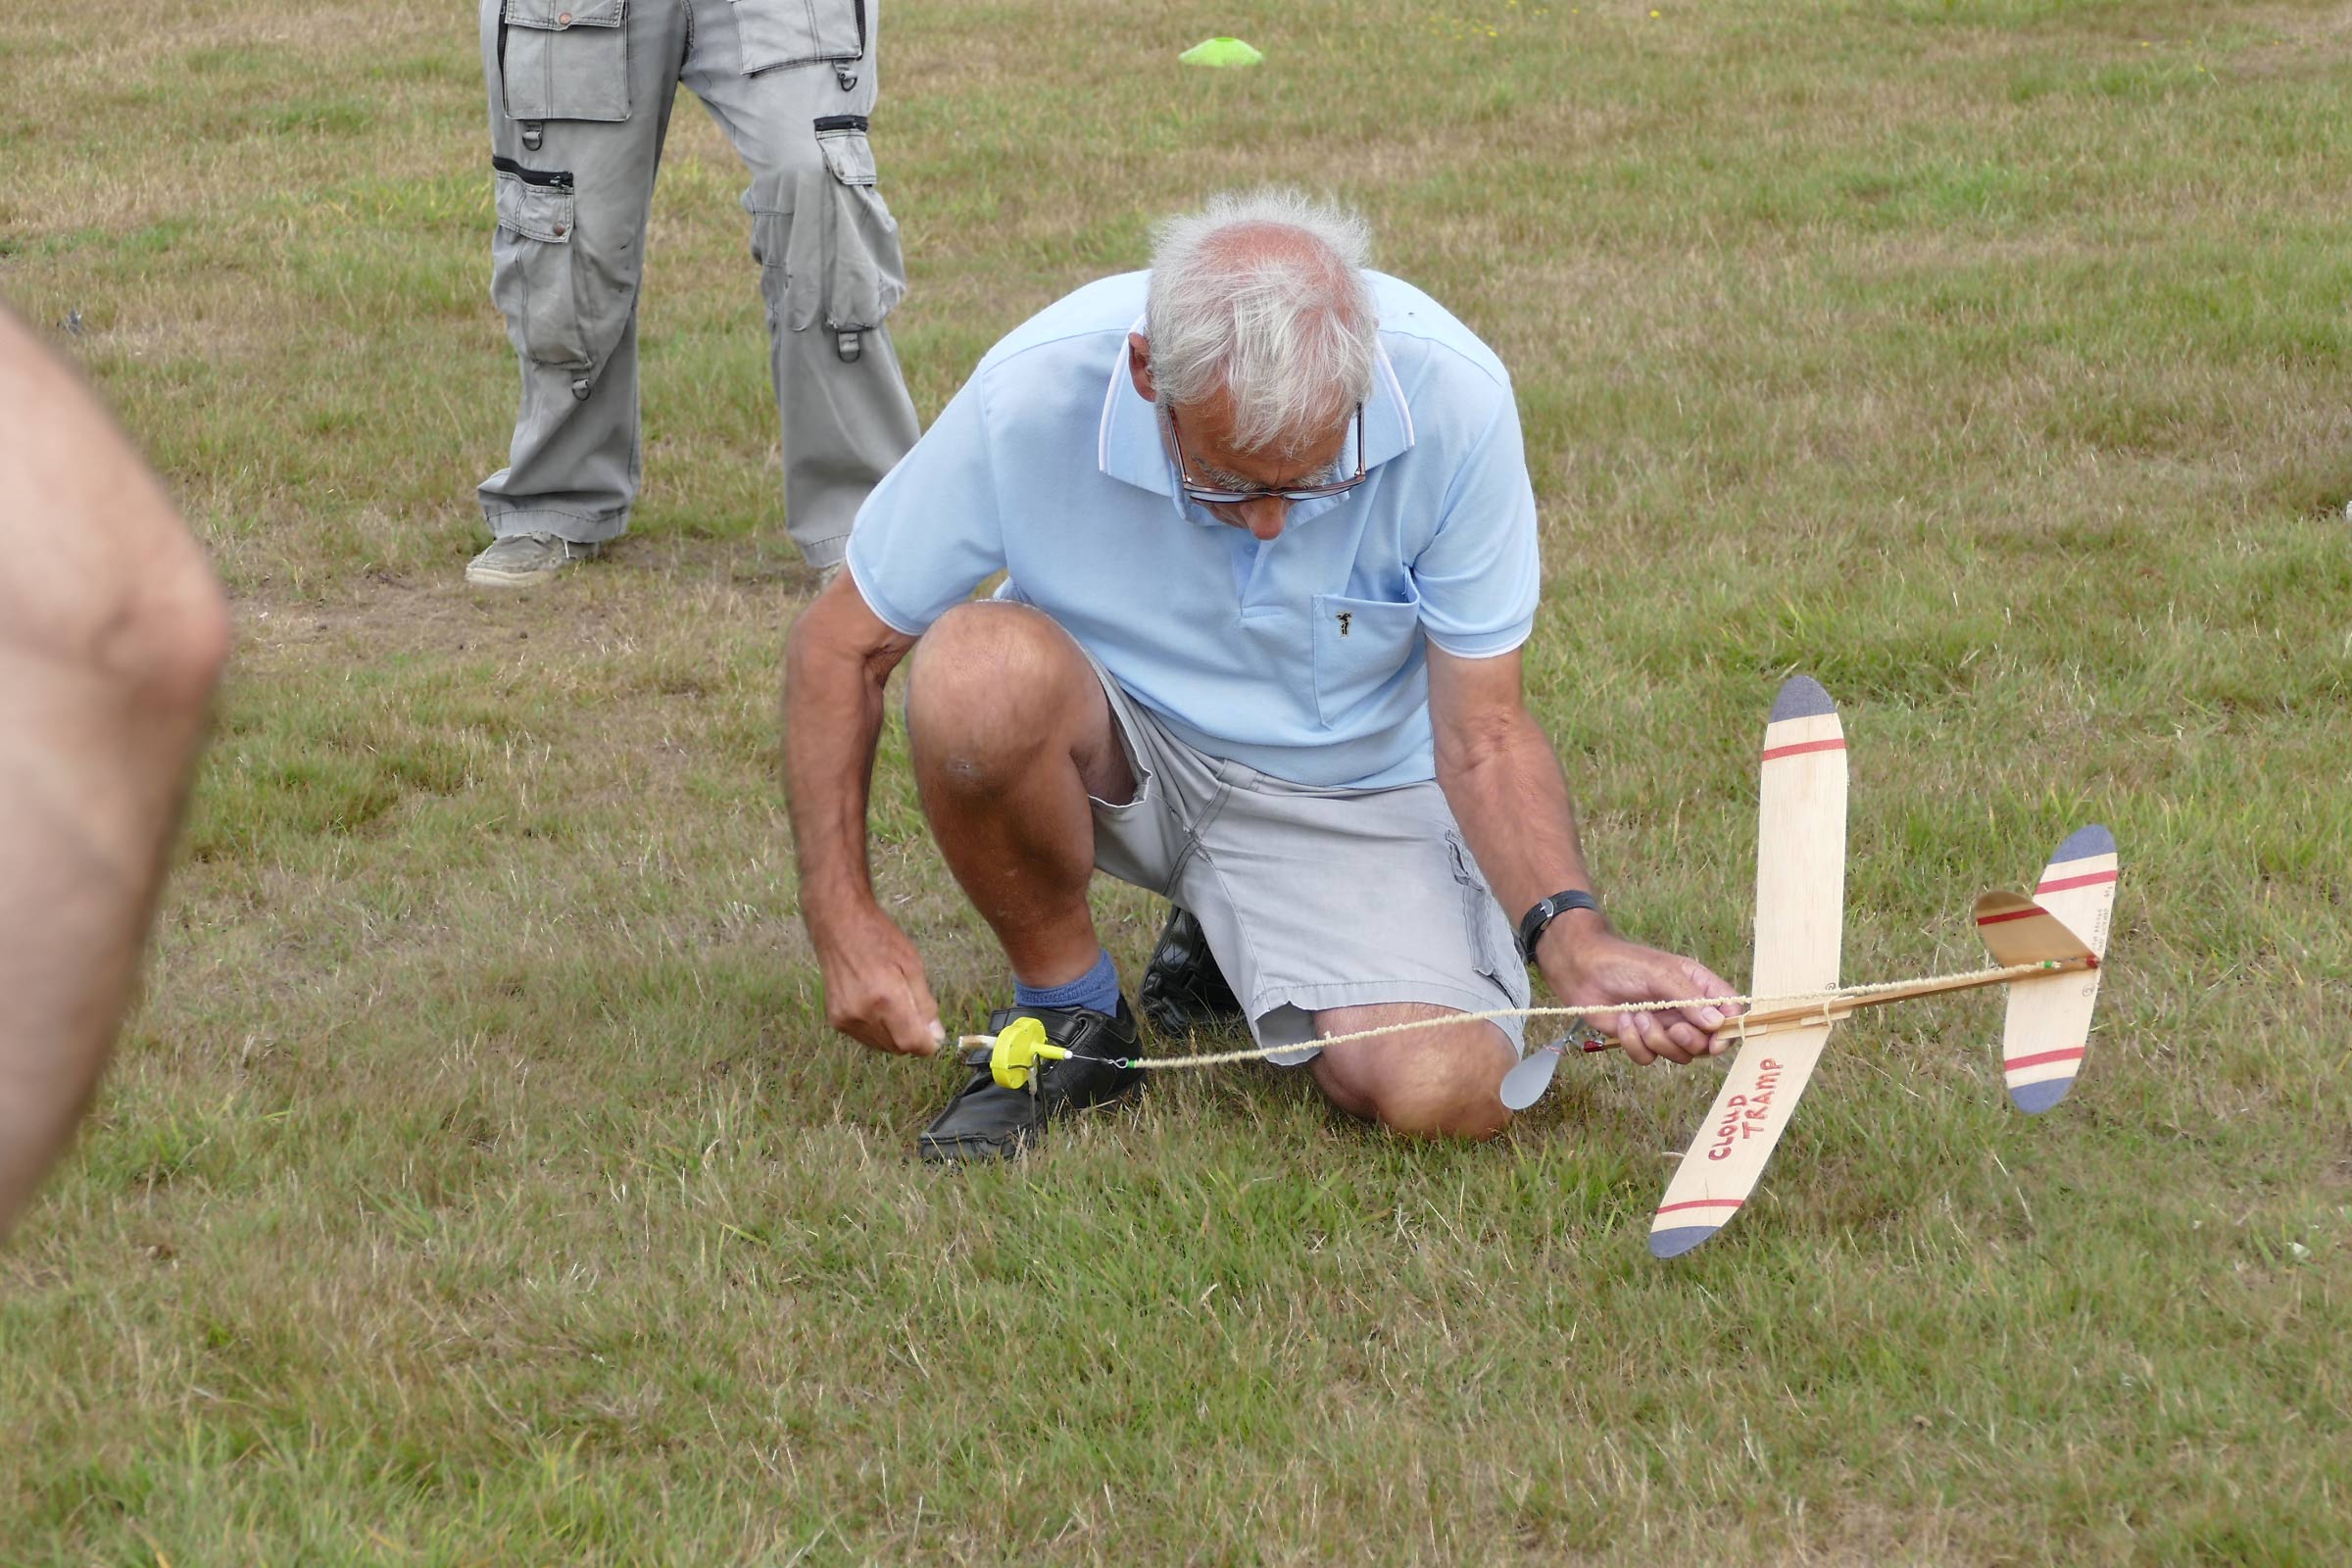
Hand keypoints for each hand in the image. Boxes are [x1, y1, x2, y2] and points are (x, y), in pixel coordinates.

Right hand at [812, 905, 945, 1057]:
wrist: (838, 924)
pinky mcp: (835, 1019)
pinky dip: (878, 1030)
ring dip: (895, 1034)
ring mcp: (845, 1019)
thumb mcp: (913, 964)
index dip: (927, 1043)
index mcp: (885, 999)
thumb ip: (925, 1003)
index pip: (911, 1043)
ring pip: (881, 1045)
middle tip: (915, 1010)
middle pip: (897, 1047)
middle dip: (912, 1037)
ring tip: (894, 1003)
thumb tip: (936, 1035)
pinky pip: (865, 1037)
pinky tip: (877, 1006)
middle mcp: (862, 1014)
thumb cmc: (879, 937)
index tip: (934, 1034)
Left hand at [1536, 914, 1738, 1066]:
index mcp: (1698, 986)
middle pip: (1707, 1043)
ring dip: (1657, 1040)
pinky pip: (1649, 1058)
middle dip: (1689, 1040)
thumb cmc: (1623, 963)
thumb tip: (1717, 1023)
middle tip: (1672, 1028)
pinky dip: (1635, 1043)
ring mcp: (1664, 1026)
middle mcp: (1686, 1010)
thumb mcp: (1660, 973)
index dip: (1729, 1029)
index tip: (1716, 1039)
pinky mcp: (1641, 1039)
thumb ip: (1690, 998)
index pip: (1730, 1011)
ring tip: (1637, 1017)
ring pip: (1679, 1055)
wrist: (1581, 970)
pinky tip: (1623, 1021)